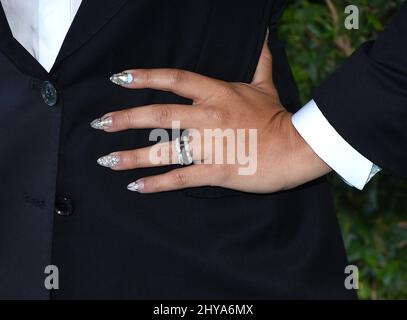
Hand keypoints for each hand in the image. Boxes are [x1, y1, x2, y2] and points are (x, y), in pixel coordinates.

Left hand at [91, 42, 330, 192]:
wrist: (298, 148)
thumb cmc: (278, 116)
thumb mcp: (265, 85)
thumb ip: (259, 60)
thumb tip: (263, 35)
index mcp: (217, 93)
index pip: (174, 79)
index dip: (144, 76)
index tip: (118, 79)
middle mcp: (208, 117)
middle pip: (159, 114)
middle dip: (126, 119)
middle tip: (100, 123)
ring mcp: (212, 145)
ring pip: (164, 150)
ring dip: (133, 155)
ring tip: (108, 160)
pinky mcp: (218, 171)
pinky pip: (182, 177)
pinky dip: (157, 183)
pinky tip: (136, 186)